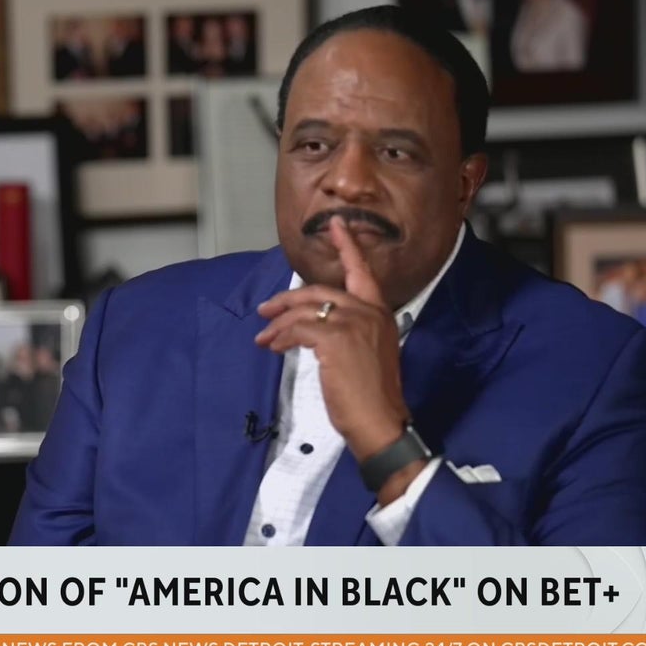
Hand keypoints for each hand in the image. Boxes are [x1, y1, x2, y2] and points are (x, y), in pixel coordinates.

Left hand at [254, 216, 409, 458]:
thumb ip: (349, 332)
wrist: (379, 420)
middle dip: (288, 299)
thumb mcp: (367, 354)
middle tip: (265, 309)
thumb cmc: (371, 395)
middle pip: (321, 291)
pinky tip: (275, 347)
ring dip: (279, 324)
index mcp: (380, 314)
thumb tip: (313, 328)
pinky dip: (282, 337)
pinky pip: (299, 329)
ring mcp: (354, 324)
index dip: (349, 247)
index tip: (336, 225)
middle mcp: (370, 313)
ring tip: (265, 338)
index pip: (363, 273)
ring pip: (305, 311)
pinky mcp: (336, 339)